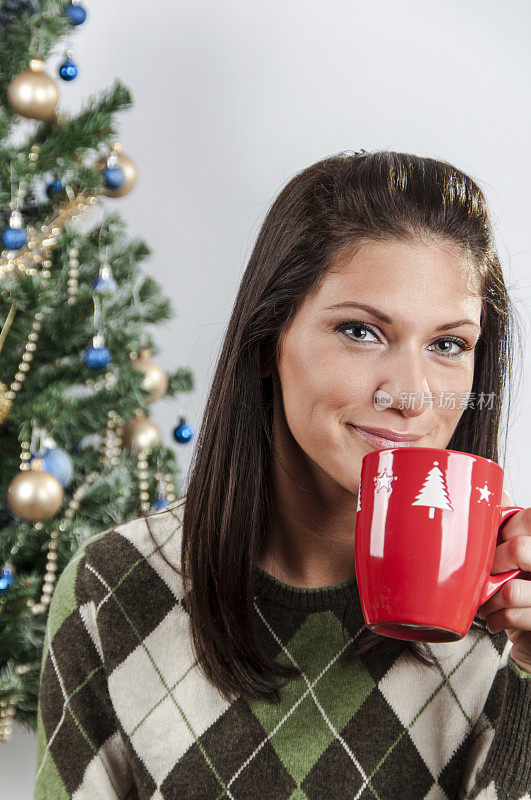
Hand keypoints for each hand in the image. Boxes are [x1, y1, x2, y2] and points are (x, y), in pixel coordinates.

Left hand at [477, 490, 530, 673]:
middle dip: (492, 565)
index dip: (504, 530)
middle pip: (520, 549)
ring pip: (511, 588)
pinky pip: (515, 614)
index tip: (493, 543)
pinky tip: (495, 620)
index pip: (530, 519)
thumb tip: (501, 492)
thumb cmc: (528, 595)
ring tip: (486, 603)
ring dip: (489, 599)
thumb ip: (515, 526)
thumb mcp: (523, 558)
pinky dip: (496, 619)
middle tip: (485, 575)